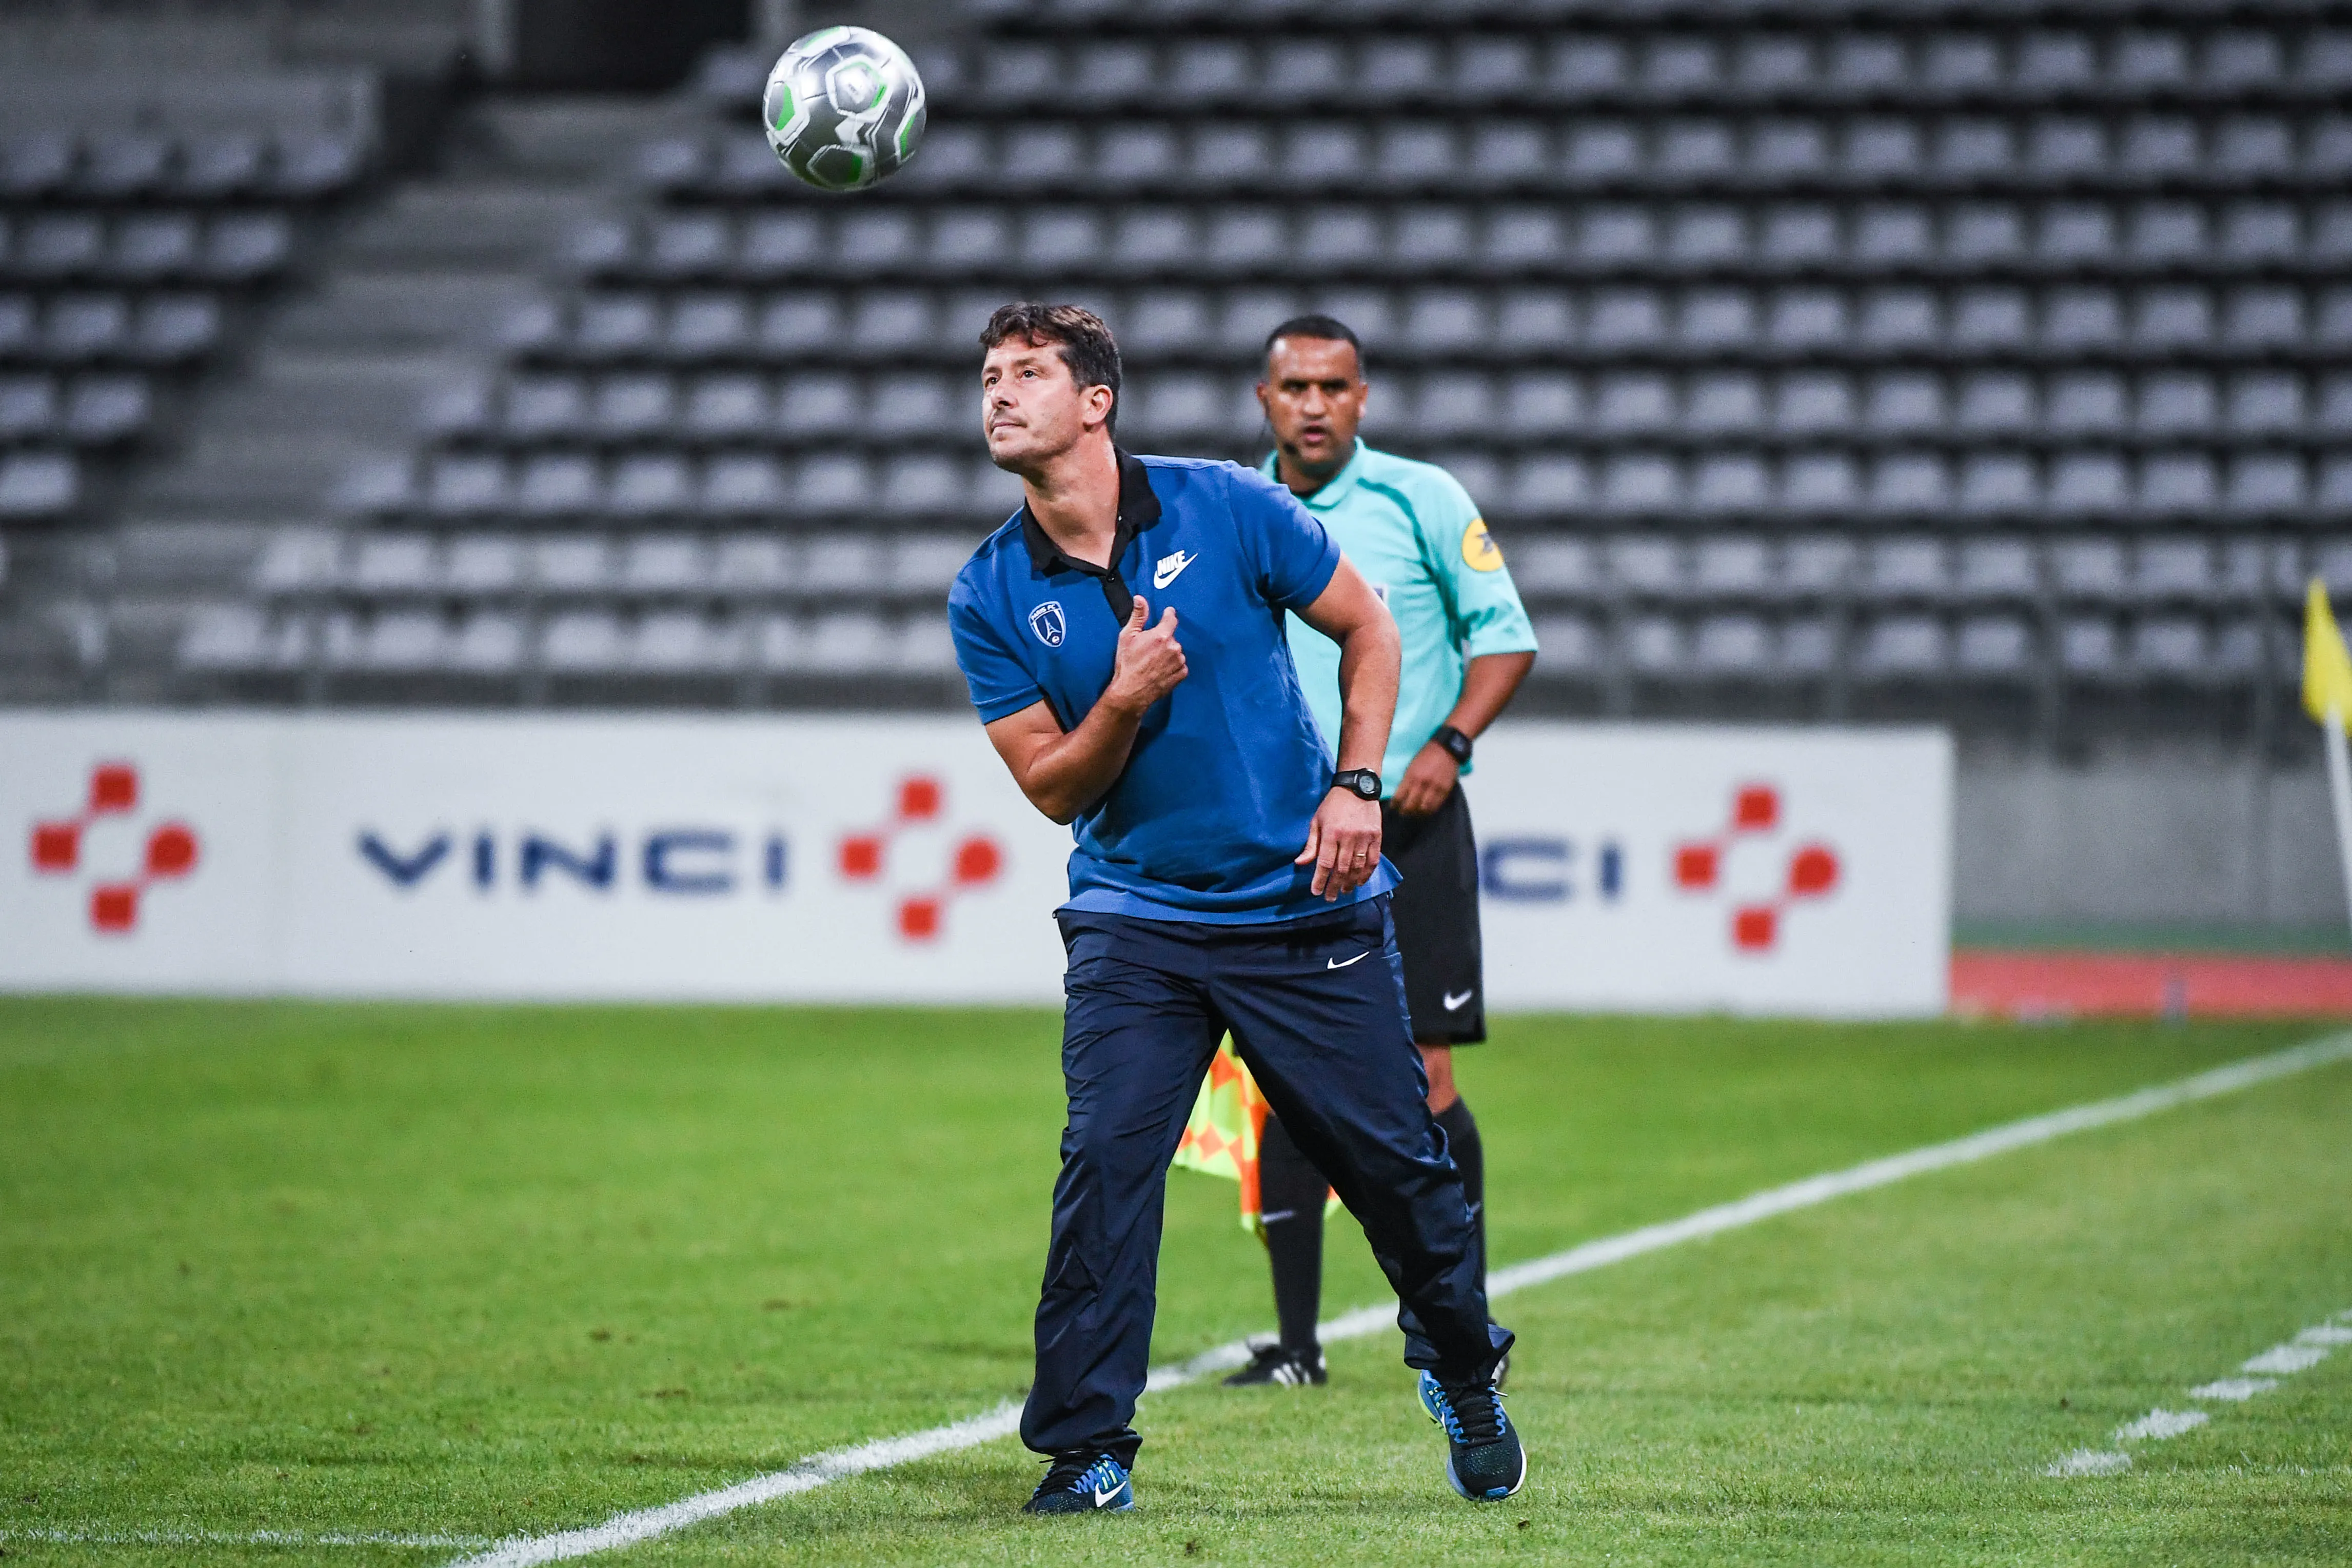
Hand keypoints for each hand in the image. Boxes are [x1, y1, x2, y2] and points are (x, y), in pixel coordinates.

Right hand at [1103, 596, 1185, 715]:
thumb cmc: (1127, 664)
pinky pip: (1180, 665)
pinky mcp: (1181, 674)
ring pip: (1176, 651)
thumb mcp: (1127, 637)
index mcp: (1161, 635)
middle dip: (1163, 640)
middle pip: (1172, 637)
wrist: (1131, 692)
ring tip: (1153, 662)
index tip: (1167, 614)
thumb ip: (1138, 616)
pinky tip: (1160, 670)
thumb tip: (1140, 599)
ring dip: (1168, 654)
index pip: (1171, 618)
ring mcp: (1179, 662)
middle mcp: (1174, 647)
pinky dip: (1172, 666)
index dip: (1168, 615)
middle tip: (1149, 649)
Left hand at [1295, 788, 1381, 900]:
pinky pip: (1372, 860)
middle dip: (1334, 886)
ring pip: (1357, 867)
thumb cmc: (1332, 806)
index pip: (1324, 863)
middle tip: (1330, 898)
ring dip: (1350, 883)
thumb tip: (1300, 863)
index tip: (1316, 892)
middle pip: (1341, 869)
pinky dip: (1366, 874)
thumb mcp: (1316, 821)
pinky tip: (1360, 882)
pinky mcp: (1376, 836)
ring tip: (1344, 892)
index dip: (1320, 880)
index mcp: (1331, 833)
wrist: (1357, 788)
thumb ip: (1311, 844)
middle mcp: (1348, 837)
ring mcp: (1364, 837)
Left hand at [1392, 741, 1459, 816]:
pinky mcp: (1445, 790)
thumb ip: (1406, 780)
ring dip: (1417, 814)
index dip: (1395, 804)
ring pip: (1423, 809)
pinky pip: (1436, 806)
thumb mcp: (1412, 765)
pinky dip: (1429, 811)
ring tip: (1414, 814)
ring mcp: (1434, 787)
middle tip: (1403, 812)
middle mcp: (1422, 783)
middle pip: (1410, 805)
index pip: (1399, 796)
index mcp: (1411, 775)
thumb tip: (1400, 794)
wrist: (1447, 748)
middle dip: (1405, 811)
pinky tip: (1425, 811)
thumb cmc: (1427, 755)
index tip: (1394, 807)